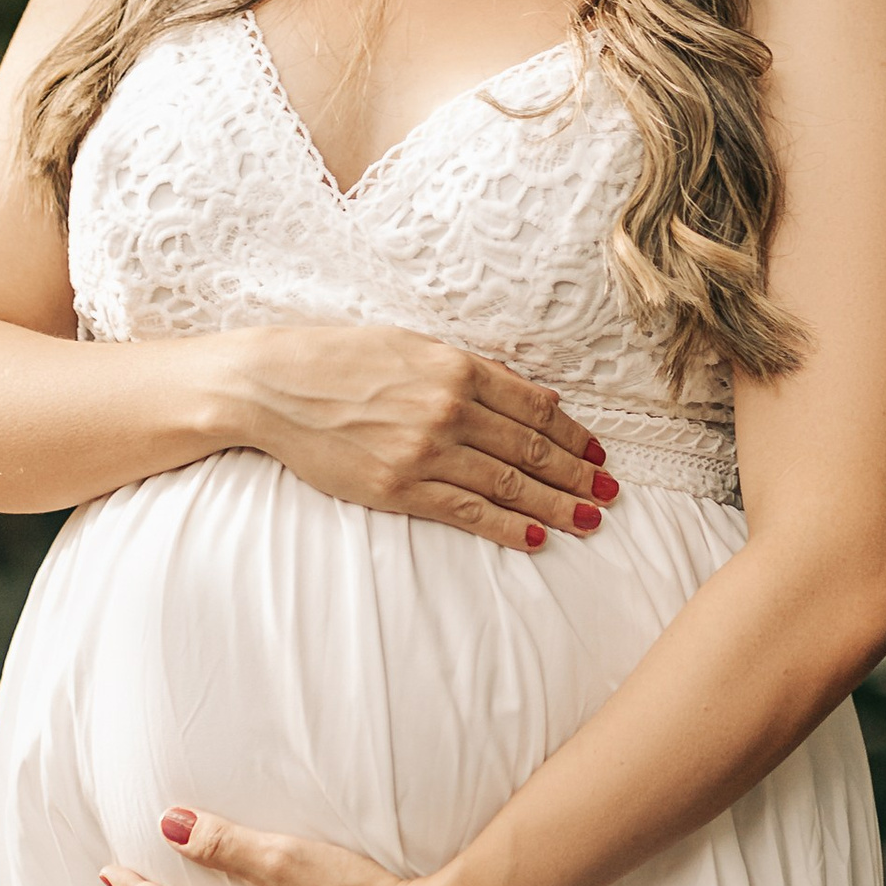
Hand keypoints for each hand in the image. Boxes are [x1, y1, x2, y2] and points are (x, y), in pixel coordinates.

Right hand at [224, 322, 616, 549]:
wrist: (275, 387)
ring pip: (509, 484)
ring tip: (588, 518)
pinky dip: (505, 527)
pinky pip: (466, 511)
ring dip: (555, 505)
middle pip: (531, 449)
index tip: (596, 453)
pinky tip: (534, 539)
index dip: (571, 435)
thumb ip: (470, 371)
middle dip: (576, 474)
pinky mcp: (399, 488)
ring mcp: (425, 452)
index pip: (534, 408)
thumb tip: (529, 395)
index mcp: (456, 368)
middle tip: (609, 493)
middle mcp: (449, 409)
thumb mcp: (412, 346)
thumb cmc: (341, 360)